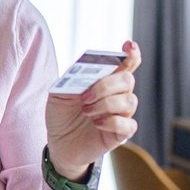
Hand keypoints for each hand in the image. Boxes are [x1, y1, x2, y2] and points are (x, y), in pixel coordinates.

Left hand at [44, 40, 140, 179]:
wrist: (58, 143)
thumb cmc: (62, 115)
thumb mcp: (58, 94)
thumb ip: (71, 80)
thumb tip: (83, 72)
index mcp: (105, 81)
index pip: (126, 63)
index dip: (131, 54)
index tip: (128, 46)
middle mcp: (117, 95)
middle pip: (127, 80)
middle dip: (106, 85)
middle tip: (85, 97)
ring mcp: (121, 114)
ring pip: (129, 101)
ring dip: (106, 104)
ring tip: (86, 111)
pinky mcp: (121, 133)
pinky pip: (129, 124)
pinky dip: (112, 121)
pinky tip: (97, 123)